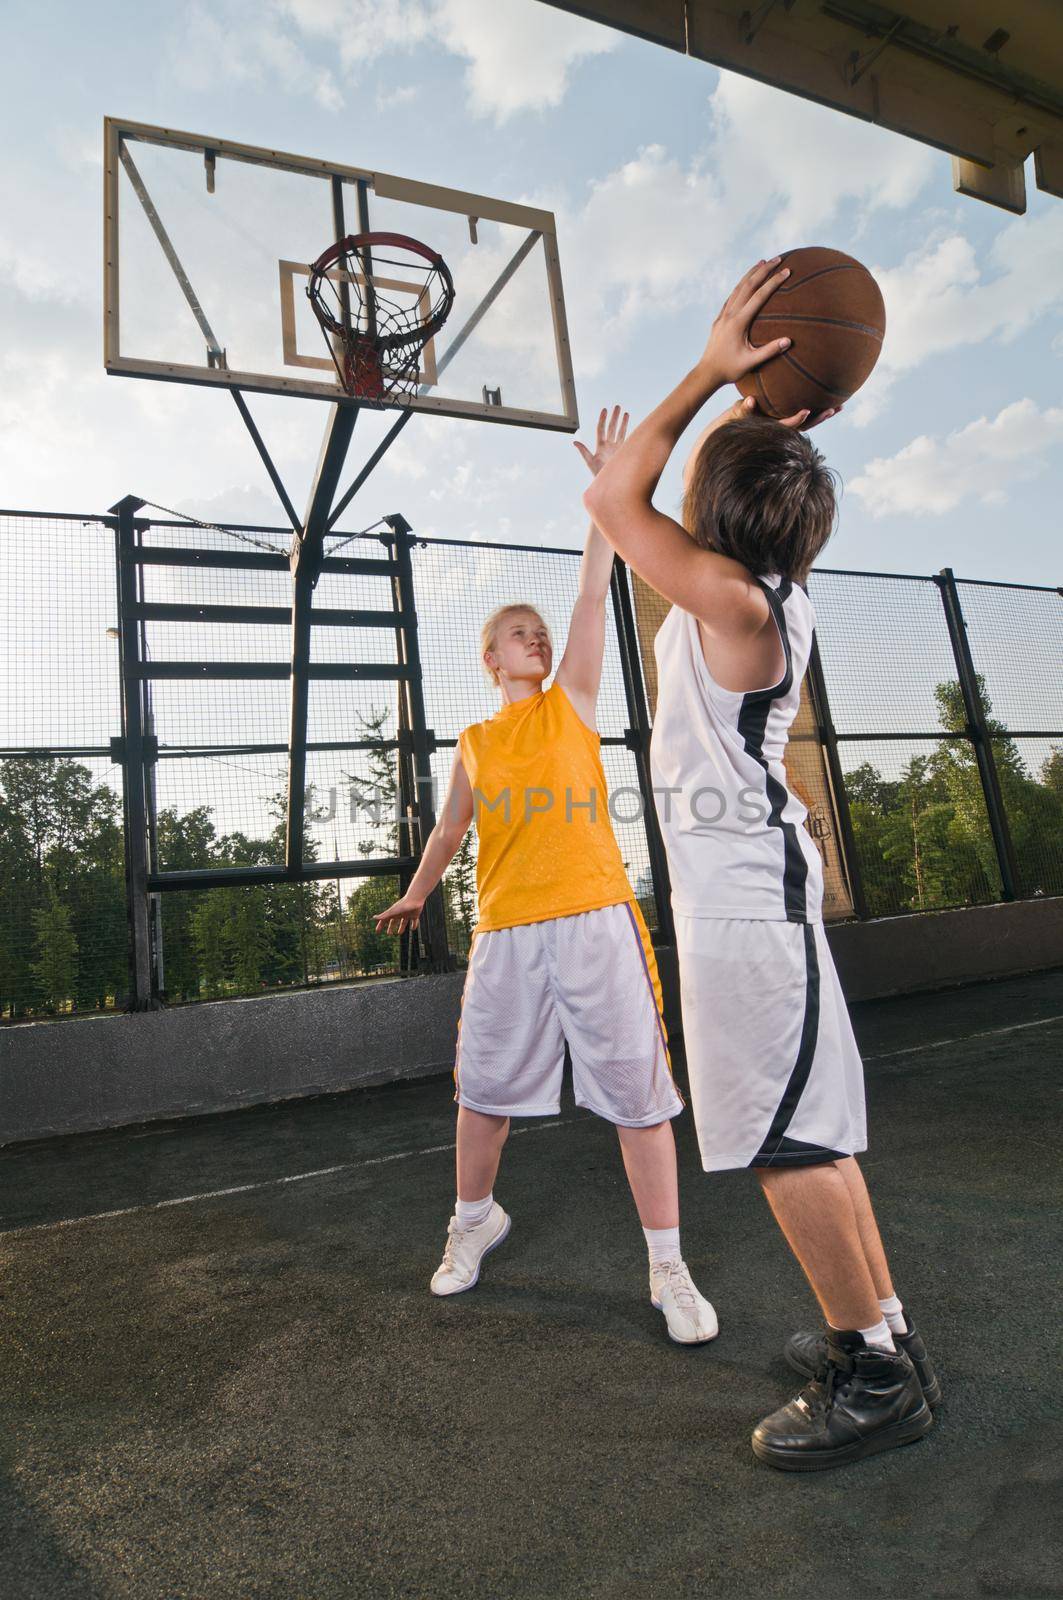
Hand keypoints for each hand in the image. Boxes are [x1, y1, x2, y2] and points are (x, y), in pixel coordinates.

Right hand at [373, 893, 424, 935]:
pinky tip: (412, 929)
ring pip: (403, 922)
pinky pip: (414, 921)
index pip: (385, 920)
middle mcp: (399, 914)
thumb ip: (383, 915)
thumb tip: (373, 917)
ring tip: (399, 933)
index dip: (380, 925)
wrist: (414, 899)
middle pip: (393, 922)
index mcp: (393, 913)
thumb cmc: (402, 905)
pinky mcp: (415, 915)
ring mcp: (407, 914)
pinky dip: (414, 925)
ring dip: (401, 928)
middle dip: (390, 927)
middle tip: (389, 934)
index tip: (377, 931)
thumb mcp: (392, 912)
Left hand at [573, 405, 629, 475]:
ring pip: (620, 433)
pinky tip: (634, 428)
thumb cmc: (598, 475)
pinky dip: (630, 433)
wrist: (610, 485)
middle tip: (617, 406)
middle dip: (614, 417)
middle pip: (611, 428)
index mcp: (600, 446)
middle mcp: (608, 446)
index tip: (605, 410)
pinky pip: (627, 441)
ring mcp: (616, 449)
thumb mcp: (590, 462)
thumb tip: (575, 442)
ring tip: (625, 412)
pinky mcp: (623, 453)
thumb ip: (584, 451)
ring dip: (622, 423)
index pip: (601, 429)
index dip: (602, 419)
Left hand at [699, 258, 794, 384]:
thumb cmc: (730, 370)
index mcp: (738, 322)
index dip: (774, 282)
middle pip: (748, 286)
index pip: (760, 296)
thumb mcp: (751, 362)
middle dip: (764, 270)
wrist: (707, 373)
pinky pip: (731, 297)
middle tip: (778, 258)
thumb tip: (789, 341)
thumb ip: (770, 351)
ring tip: (763, 262)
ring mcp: (723, 315)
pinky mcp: (719, 319)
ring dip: (751, 273)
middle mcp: (729, 314)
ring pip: (738, 288)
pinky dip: (740, 285)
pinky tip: (746, 282)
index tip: (787, 271)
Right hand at [734, 394, 841, 429]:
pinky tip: (826, 403)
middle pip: (803, 426)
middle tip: (834, 409)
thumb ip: (743, 409)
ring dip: (821, 416)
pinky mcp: (781, 421)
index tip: (807, 411)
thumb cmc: (726, 425)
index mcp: (768, 428)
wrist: (724, 435)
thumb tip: (751, 401)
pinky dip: (814, 411)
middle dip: (818, 418)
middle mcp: (778, 428)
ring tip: (838, 407)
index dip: (797, 419)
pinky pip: (801, 416)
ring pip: (805, 423)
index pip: (785, 425)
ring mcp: (780, 425)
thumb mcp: (733, 416)